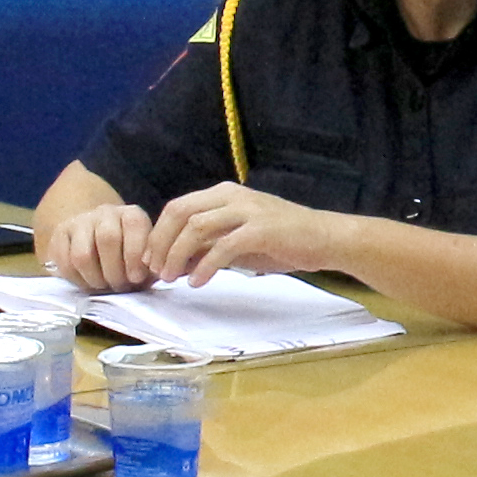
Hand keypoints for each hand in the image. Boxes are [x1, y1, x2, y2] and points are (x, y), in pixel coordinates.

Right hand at [45, 199, 164, 291]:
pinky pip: (64, 262)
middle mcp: (105, 212)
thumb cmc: (128, 257)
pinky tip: (87, 283)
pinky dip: (76, 280)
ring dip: (95, 279)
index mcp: (131, 215)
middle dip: (114, 271)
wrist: (97, 243)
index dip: (135, 256)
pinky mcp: (60, 234)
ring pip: (83, 255)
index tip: (137, 278)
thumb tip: (158, 274)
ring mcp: (80, 221)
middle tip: (119, 287)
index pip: (134, 226)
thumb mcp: (146, 258)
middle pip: (107, 239)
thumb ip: (153, 266)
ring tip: (103, 287)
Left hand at [147, 183, 350, 285]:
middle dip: (162, 243)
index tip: (151, 259)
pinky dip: (205, 266)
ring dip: (178, 255)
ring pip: (196, 228)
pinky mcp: (260, 230)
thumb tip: (177, 261)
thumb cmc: (282, 240)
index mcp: (224, 193)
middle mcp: (232, 196)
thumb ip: (210, 244)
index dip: (158, 233)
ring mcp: (247, 211)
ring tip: (171, 278)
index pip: (178, 206)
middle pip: (180, 213)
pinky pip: (222, 247)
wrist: (325, 238)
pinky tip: (197, 282)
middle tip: (156, 271)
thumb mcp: (239, 239)